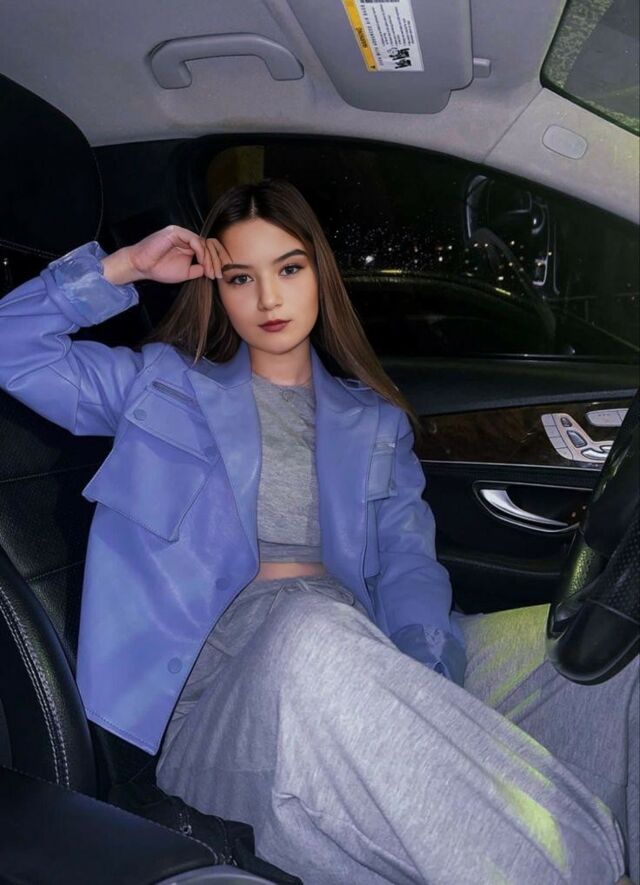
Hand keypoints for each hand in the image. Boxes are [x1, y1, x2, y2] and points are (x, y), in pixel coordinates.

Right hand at [102, 226, 230, 285]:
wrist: (142, 267)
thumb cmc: (160, 269)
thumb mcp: (186, 273)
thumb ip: (199, 269)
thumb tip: (212, 269)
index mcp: (190, 246)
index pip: (208, 250)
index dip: (216, 261)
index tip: (219, 275)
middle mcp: (187, 238)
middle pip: (209, 244)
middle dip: (216, 260)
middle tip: (218, 274)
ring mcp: (182, 234)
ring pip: (204, 242)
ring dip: (209, 258)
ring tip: (210, 271)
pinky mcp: (176, 232)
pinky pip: (194, 240)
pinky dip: (201, 252)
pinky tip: (202, 262)